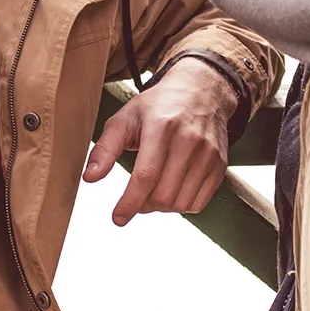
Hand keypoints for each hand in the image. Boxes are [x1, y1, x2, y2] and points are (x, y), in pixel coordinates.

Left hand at [83, 59, 238, 226]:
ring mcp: (208, 153)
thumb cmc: (158, 107)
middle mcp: (189, 140)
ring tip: (152, 192)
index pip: (146, 176)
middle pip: (163, 194)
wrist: (200, 92)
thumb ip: (105, 149)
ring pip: (181, 203)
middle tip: (134, 199)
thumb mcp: (125, 119)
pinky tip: (172, 190)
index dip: (130, 202)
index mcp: (162, 126)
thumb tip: (90, 178)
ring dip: (161, 207)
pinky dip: (181, 206)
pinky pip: (199, 202)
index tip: (118, 218)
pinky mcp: (220, 165)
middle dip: (143, 205)